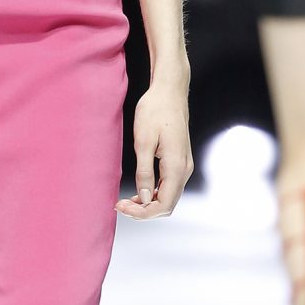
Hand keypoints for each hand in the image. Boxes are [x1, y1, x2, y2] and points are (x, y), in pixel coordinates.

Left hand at [116, 81, 194, 218]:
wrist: (169, 91)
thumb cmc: (154, 111)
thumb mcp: (143, 141)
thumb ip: (144, 172)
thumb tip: (144, 197)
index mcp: (176, 167)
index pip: (163, 204)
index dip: (142, 212)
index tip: (121, 206)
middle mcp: (184, 169)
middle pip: (167, 204)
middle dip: (144, 211)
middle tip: (119, 205)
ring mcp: (184, 165)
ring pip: (169, 196)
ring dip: (148, 203)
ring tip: (125, 199)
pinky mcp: (179, 160)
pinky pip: (169, 185)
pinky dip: (154, 193)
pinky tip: (138, 189)